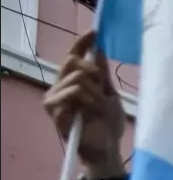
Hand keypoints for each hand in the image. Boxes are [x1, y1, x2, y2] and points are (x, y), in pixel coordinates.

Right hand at [42, 30, 125, 177]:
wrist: (107, 147)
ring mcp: (55, 98)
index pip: (73, 55)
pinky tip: (89, 109)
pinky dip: (85, 99)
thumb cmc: (108, 123)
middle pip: (70, 61)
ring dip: (92, 90)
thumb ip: (103, 75)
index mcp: (74, 80)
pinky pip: (70, 94)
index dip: (82, 43)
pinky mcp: (54, 111)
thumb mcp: (111, 95)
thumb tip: (100, 50)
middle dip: (91, 69)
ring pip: (73, 77)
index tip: (95, 32)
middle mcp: (60, 86)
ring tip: (97, 105)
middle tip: (101, 84)